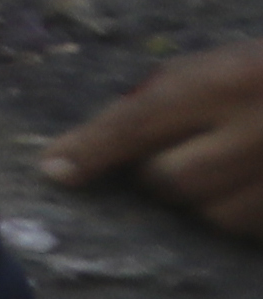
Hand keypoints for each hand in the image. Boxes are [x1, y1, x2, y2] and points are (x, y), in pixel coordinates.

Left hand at [47, 43, 262, 241]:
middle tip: (176, 154)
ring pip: (215, 217)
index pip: (141, 121)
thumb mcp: (215, 66)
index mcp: (228, 81)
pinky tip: (253, 185)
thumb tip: (86, 148)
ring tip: (227, 167)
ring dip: (206, 202)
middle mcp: (259, 129)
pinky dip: (244, 215)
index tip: (55, 171)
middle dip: (159, 175)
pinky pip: (253, 233)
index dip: (93, 149)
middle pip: (172, 181)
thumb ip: (160, 100)